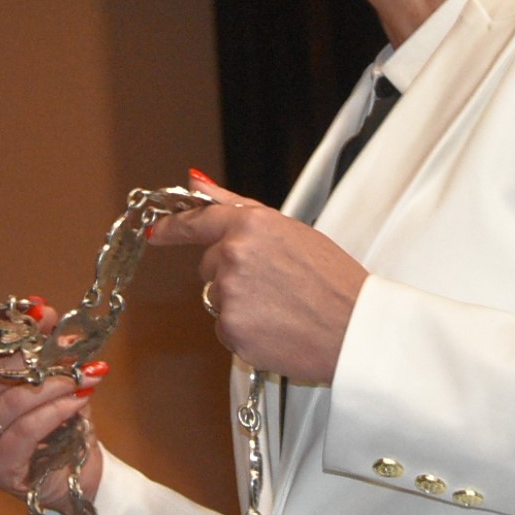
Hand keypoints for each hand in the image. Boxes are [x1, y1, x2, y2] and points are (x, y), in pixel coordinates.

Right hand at [0, 298, 111, 500]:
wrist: (72, 477)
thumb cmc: (55, 426)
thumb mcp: (49, 382)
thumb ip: (42, 350)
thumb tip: (44, 309)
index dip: (18, 331)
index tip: (47, 315)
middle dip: (38, 357)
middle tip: (72, 346)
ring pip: (13, 403)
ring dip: (53, 384)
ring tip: (82, 374)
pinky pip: (25, 431)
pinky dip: (55, 411)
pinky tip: (79, 400)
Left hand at [147, 170, 367, 382]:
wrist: (356, 329)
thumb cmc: (335, 280)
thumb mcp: (292, 231)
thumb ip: (238, 207)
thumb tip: (197, 183)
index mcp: (250, 225)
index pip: (197, 221)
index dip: (173, 228)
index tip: (158, 232)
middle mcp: (233, 256)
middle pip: (209, 265)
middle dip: (232, 274)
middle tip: (276, 285)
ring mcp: (229, 294)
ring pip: (218, 298)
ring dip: (240, 304)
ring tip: (282, 308)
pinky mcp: (231, 330)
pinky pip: (225, 329)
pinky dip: (246, 332)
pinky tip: (277, 329)